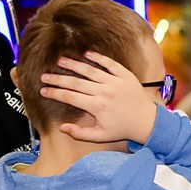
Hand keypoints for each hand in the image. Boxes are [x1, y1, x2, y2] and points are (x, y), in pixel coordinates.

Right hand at [39, 52, 159, 144]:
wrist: (147, 122)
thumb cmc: (122, 129)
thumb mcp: (100, 136)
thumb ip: (80, 134)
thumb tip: (62, 127)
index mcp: (97, 106)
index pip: (69, 97)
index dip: (54, 93)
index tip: (43, 90)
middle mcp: (104, 92)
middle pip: (75, 82)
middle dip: (57, 78)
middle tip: (44, 75)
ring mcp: (116, 82)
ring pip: (90, 70)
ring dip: (74, 64)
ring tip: (60, 60)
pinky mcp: (126, 75)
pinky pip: (110, 63)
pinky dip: (98, 57)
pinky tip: (86, 53)